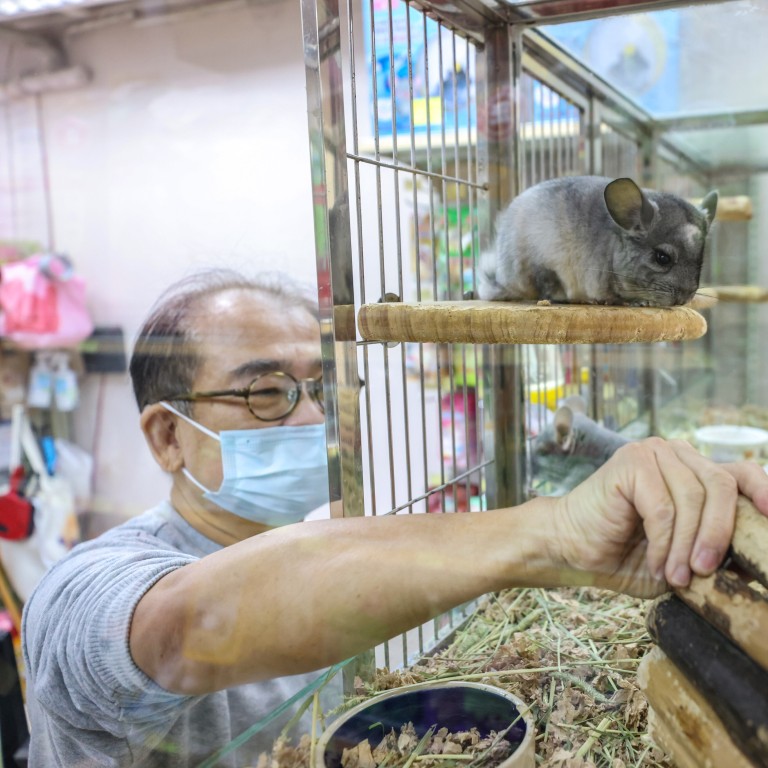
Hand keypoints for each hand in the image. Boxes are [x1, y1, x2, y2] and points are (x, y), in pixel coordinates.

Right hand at [552, 438, 767, 596]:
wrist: (570, 547)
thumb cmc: (624, 554)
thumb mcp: (682, 557)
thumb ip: (715, 552)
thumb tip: (756, 564)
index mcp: (692, 471)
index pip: (740, 473)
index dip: (763, 492)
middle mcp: (675, 454)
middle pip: (721, 486)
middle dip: (719, 535)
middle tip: (705, 571)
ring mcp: (652, 453)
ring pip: (694, 499)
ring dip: (687, 546)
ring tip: (675, 576)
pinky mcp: (631, 463)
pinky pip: (664, 508)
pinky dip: (664, 543)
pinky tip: (656, 564)